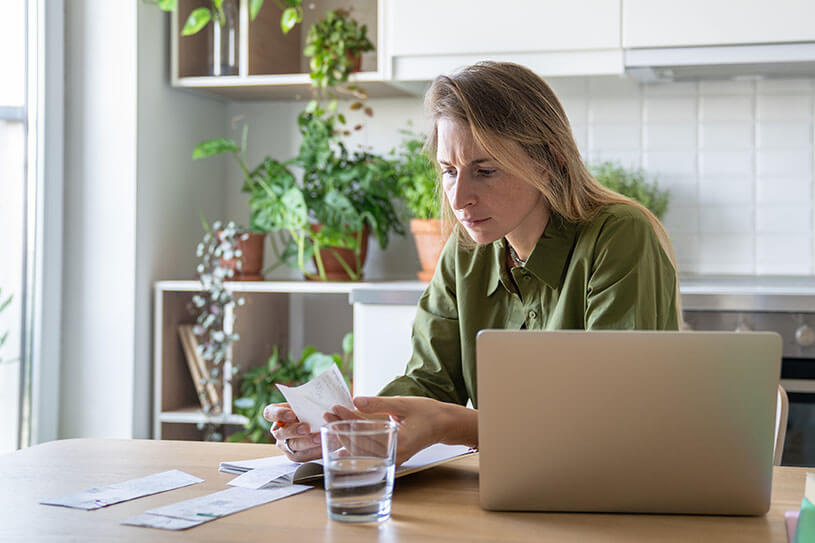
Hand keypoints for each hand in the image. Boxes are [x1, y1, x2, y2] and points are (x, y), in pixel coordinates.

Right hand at [263, 402, 320, 461]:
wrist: (317, 425)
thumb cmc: (309, 411)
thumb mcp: (305, 404)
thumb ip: (306, 405)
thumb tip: (315, 405)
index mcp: (276, 415)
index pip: (269, 413)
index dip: (279, 414)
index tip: (292, 414)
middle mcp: (278, 431)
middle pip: (280, 433)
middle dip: (294, 431)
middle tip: (306, 428)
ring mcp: (285, 445)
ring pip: (292, 446)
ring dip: (306, 442)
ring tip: (318, 438)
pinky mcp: (295, 456)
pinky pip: (303, 455)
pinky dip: (314, 450)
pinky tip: (323, 444)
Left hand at [325, 396, 473, 464]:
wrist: (443, 425)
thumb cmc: (427, 413)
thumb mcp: (403, 404)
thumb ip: (378, 404)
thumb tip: (356, 400)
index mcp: (399, 442)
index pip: (365, 431)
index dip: (348, 418)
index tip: (335, 408)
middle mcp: (394, 455)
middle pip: (360, 444)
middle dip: (342, 428)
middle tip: (328, 415)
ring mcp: (392, 459)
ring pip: (362, 451)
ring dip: (345, 436)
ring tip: (331, 423)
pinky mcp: (390, 458)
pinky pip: (368, 454)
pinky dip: (355, 445)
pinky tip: (341, 440)